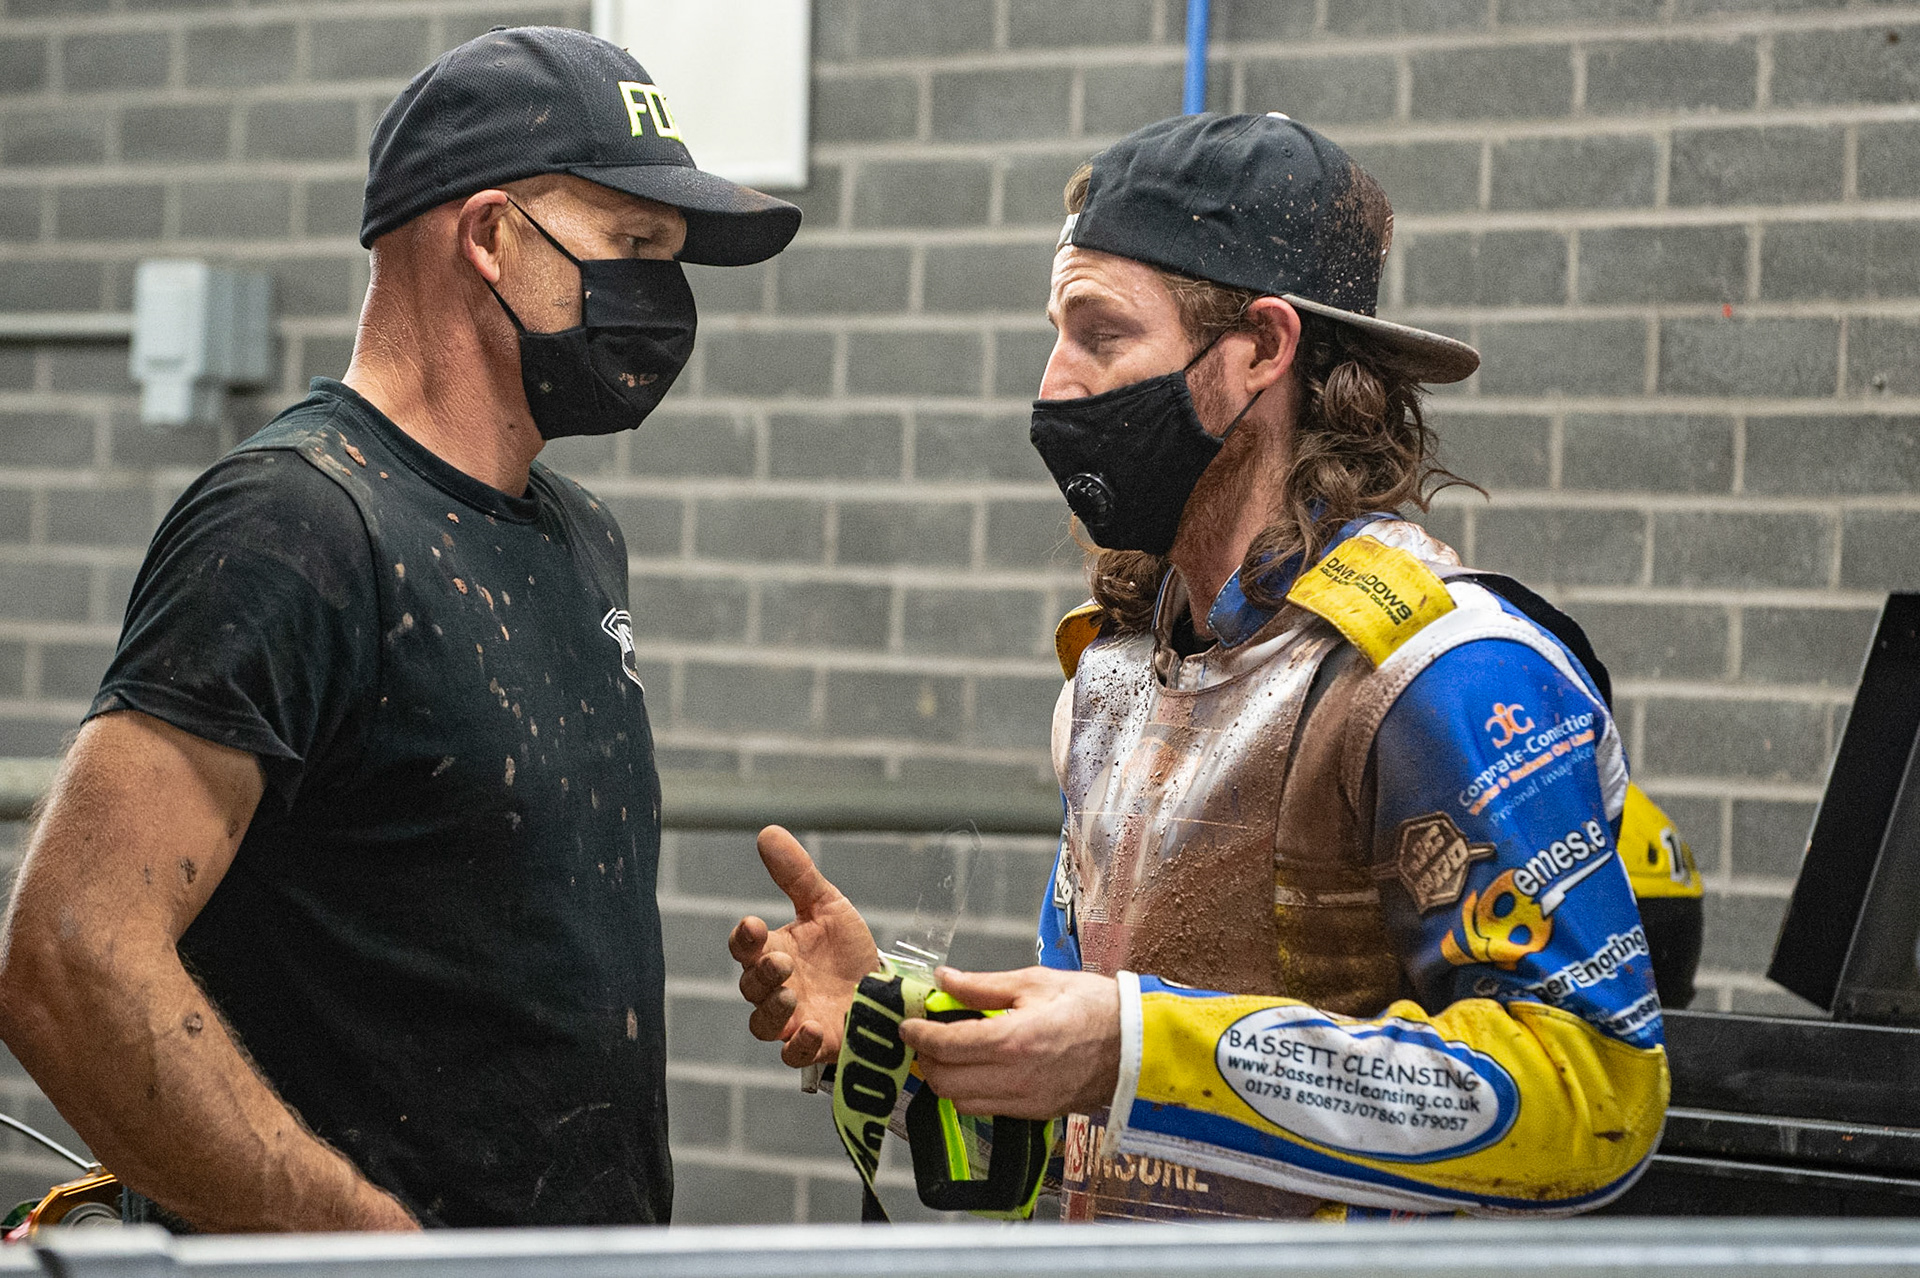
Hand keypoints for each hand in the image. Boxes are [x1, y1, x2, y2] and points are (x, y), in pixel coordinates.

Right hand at [728, 826, 879, 1067]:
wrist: (886, 989)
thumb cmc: (846, 949)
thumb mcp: (827, 906)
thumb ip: (797, 874)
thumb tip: (767, 832)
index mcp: (774, 951)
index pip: (743, 947)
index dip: (743, 938)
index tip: (753, 925)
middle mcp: (777, 988)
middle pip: (750, 986)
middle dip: (762, 974)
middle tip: (782, 961)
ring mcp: (794, 1020)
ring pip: (762, 1024)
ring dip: (772, 1009)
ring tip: (792, 993)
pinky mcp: (817, 1046)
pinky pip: (793, 1056)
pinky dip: (799, 1046)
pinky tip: (812, 1028)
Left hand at [899, 966, 1120, 1119]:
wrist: (1137, 1043)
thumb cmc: (1091, 1005)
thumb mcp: (1035, 982)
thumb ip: (983, 985)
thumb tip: (944, 980)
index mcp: (1013, 1040)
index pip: (946, 1045)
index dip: (918, 1034)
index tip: (908, 1024)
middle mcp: (1015, 1078)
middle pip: (945, 1081)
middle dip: (927, 1059)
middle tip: (926, 1037)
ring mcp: (1025, 1101)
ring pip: (961, 1101)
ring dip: (946, 1079)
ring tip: (950, 1052)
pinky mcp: (1036, 1113)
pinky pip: (987, 1108)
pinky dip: (971, 1091)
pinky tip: (979, 1067)